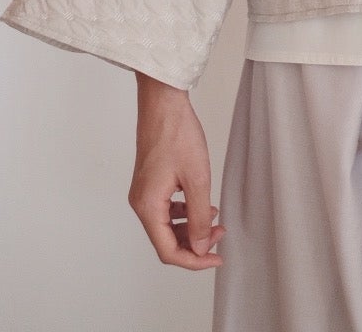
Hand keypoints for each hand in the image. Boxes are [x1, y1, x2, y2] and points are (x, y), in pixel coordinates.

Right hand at [128, 72, 226, 269]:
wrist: (163, 102)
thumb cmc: (177, 134)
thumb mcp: (197, 178)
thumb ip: (200, 217)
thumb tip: (202, 247)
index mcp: (148, 206)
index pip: (168, 251)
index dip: (194, 260)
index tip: (217, 257)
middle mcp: (140, 204)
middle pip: (166, 241)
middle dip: (195, 243)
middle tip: (221, 235)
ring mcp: (143, 193)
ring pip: (166, 226)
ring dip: (191, 228)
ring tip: (215, 220)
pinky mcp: (149, 182)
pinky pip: (165, 209)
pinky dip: (184, 213)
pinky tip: (201, 205)